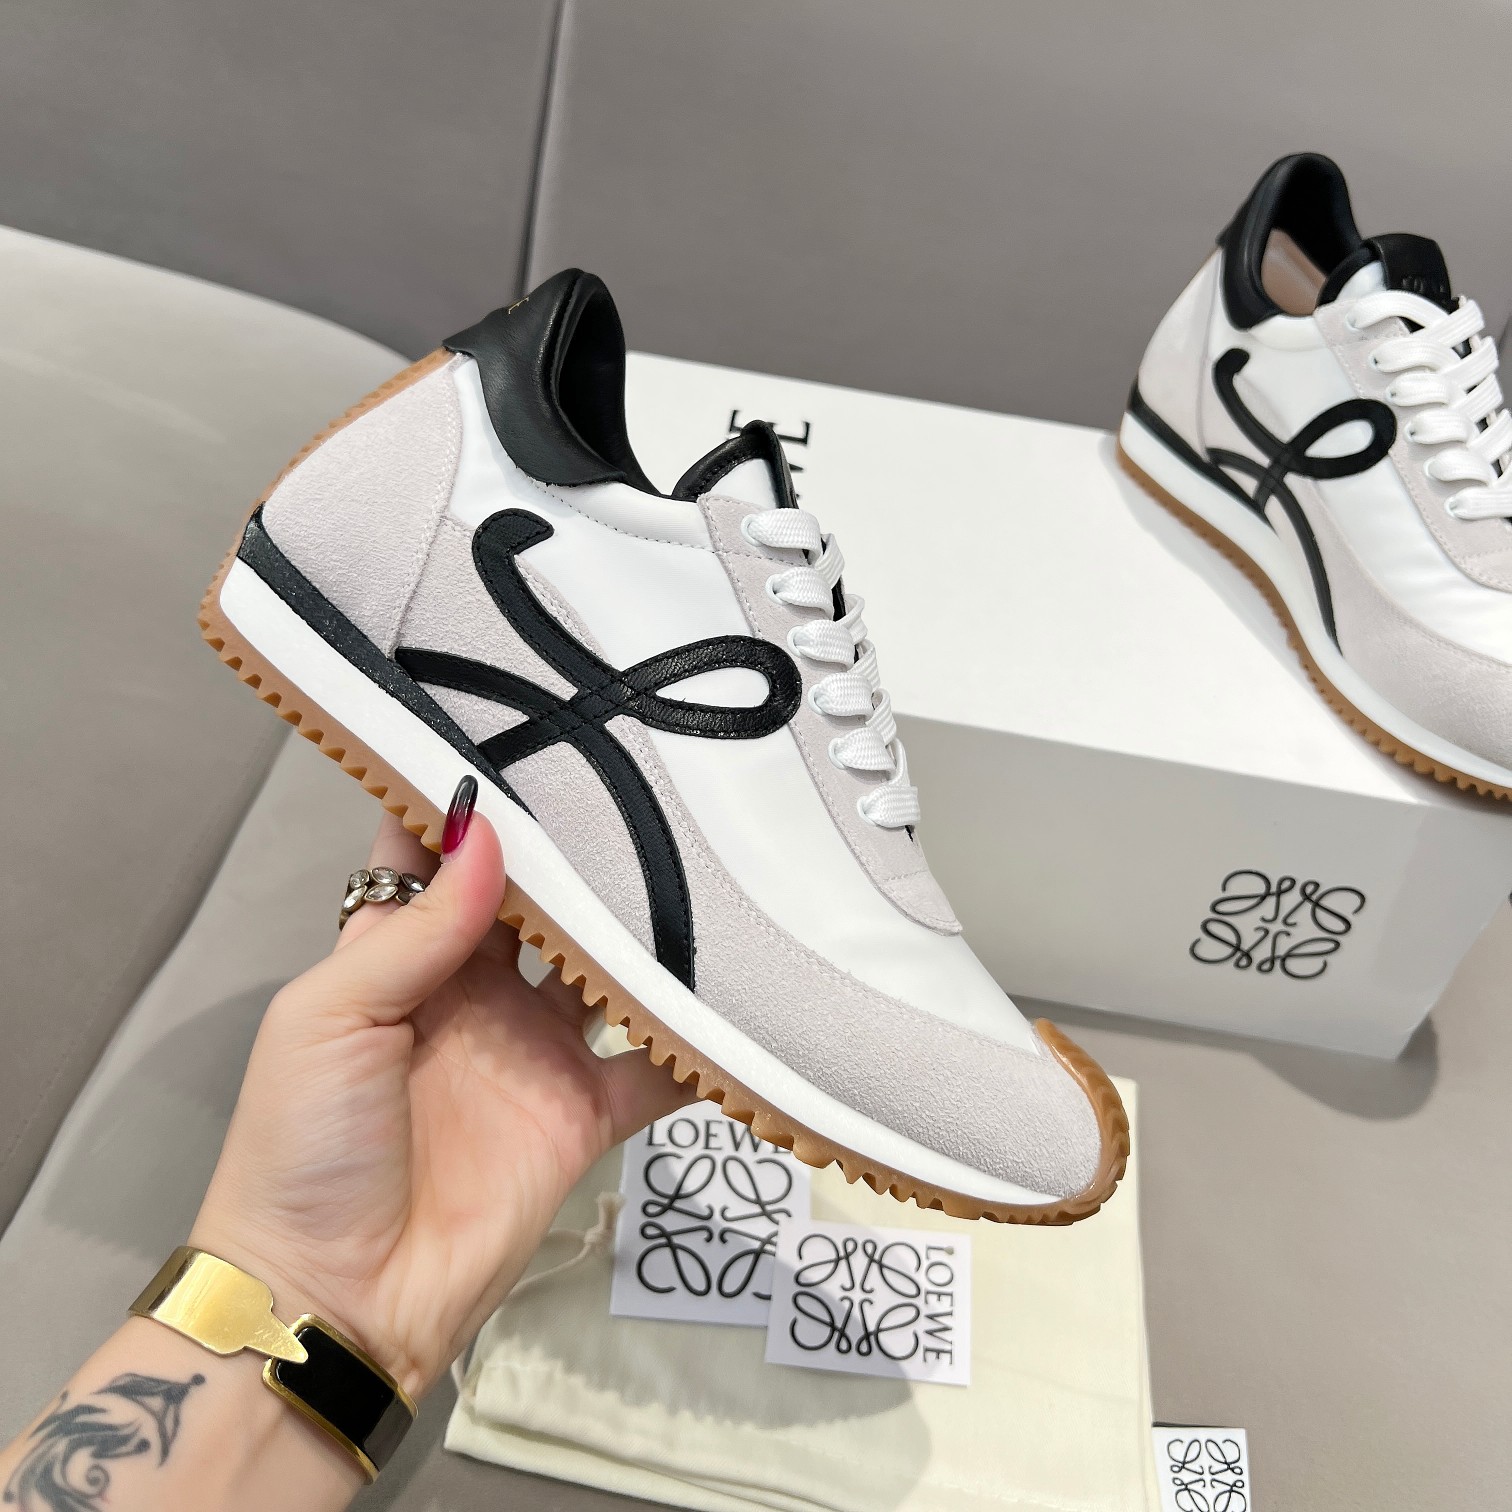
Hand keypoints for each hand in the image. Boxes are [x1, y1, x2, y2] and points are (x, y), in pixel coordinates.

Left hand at [190, 781, 690, 1397]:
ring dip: (646, 931)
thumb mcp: (331, 1019)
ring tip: (706, 861)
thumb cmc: (305, 1143)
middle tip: (645, 781)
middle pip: (539, 904)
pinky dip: (696, 1044)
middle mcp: (476, 991)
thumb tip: (489, 832)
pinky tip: (743, 993)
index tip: (531, 734)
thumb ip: (415, 932)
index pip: (441, 858)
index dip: (475, 801)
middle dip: (578, 852)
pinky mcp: (582, 1114)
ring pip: (605, 971)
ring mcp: (534, 1050)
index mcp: (401, 956)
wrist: (335, 1300)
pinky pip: (652, 1071)